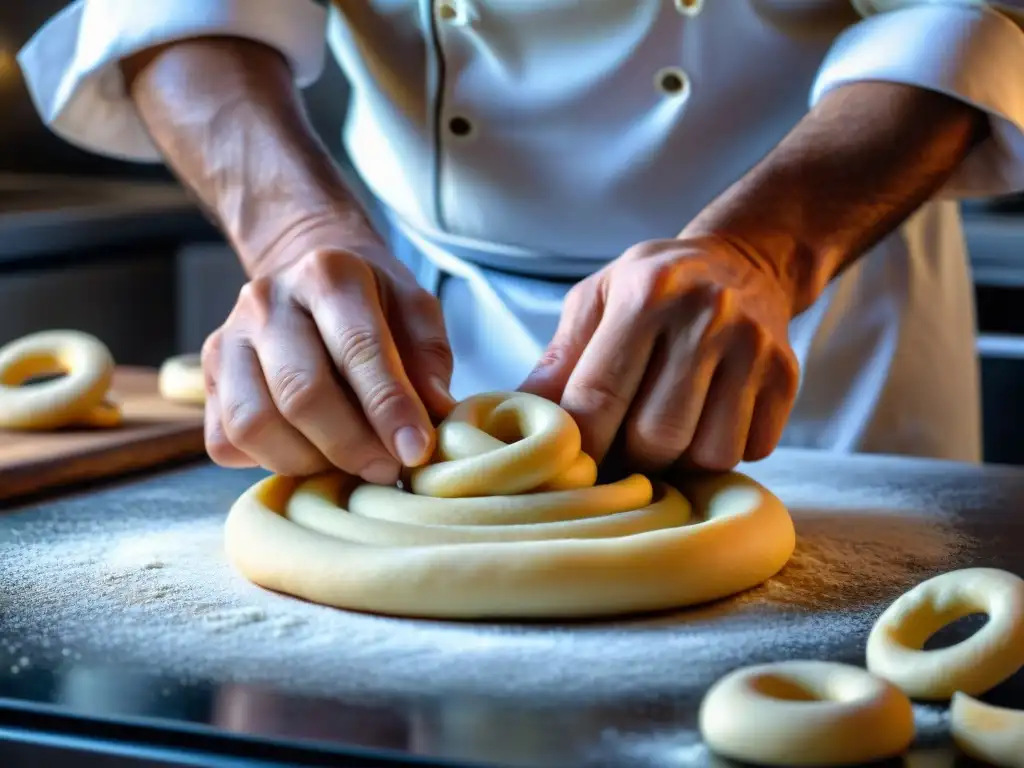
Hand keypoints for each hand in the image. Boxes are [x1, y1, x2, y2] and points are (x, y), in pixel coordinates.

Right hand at [201, 242, 454, 481]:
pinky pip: (226, 441)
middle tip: (387, 470)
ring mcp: (227, 340)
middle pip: (302, 393)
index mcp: (327, 274)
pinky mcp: (204, 380)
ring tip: (347, 463)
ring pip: (255, 424)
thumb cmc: (372, 304)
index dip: (389, 407)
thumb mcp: (414, 310)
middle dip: (352, 445)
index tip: (416, 451)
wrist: (306, 282)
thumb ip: (429, 358)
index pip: (359, 348)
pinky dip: (269, 461)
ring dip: (308, 461)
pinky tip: (308, 451)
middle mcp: (266, 302)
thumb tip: (436, 415)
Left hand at [519, 236, 798, 471]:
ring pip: (709, 454)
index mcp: (647, 293)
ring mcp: (754, 348)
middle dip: (631, 458)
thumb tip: (518, 418)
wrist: (745, 261)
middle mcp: (707, 316)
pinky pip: (749, 451)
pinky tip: (707, 421)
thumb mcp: (597, 300)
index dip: (579, 446)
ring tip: (665, 434)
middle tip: (620, 449)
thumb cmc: (653, 287)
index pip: (599, 396)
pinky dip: (722, 451)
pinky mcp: (788, 377)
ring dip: (680, 461)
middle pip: (657, 436)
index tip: (569, 466)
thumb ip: (560, 359)